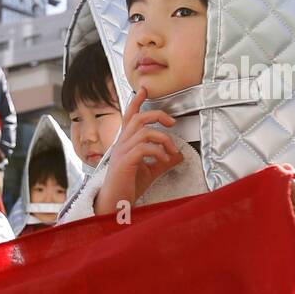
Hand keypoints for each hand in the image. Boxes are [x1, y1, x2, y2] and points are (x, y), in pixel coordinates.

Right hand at [93, 87, 182, 215]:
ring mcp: (122, 152)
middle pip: (138, 118)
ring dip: (164, 139)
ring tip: (172, 151)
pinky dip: (159, 152)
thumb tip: (179, 155)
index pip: (129, 116)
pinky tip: (164, 160)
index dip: (136, 102)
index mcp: (125, 143)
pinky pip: (144, 148)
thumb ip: (163, 161)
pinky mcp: (125, 162)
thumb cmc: (127, 187)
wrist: (114, 204)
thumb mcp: (150, 171)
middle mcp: (121, 144)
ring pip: (144, 131)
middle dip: (158, 115)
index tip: (144, 89)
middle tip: (172, 123)